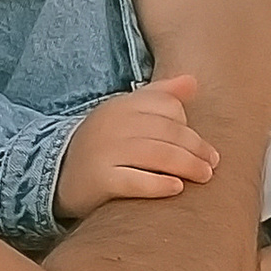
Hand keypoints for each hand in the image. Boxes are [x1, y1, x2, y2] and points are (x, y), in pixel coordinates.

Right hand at [56, 83, 219, 220]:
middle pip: (167, 132)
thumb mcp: (127, 114)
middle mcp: (114, 124)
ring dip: (187, 166)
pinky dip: (159, 184)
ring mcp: (106, 151)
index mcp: (122, 105)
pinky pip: (136, 180)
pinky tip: (176, 188)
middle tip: (212, 164)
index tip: (204, 146)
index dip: (189, 127)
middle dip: (195, 148)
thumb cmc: (104, 144)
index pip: (167, 108)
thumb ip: (160, 96)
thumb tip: (193, 81)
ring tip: (204, 177)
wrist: (58, 174)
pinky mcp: (101, 179)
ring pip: (157, 155)